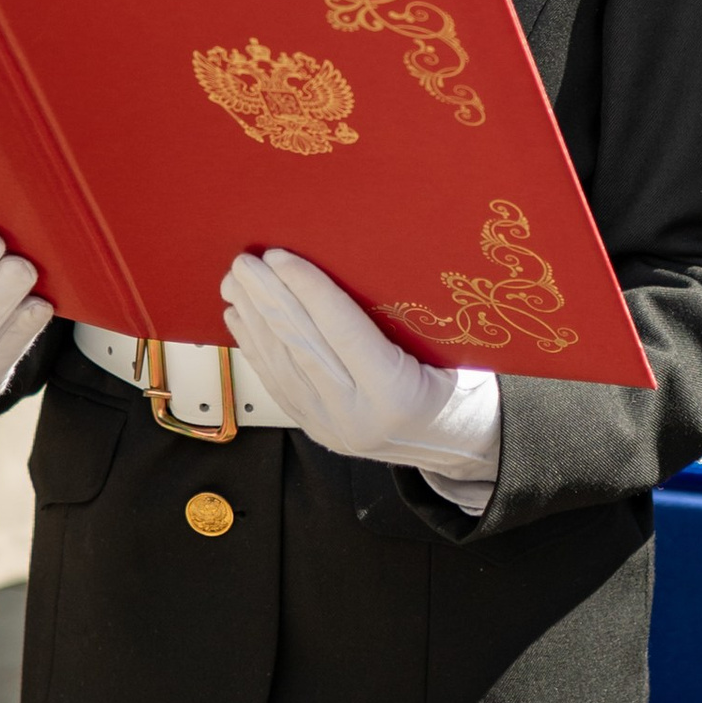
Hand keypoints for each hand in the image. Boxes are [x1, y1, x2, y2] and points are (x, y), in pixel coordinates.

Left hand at [223, 248, 500, 497]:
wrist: (465, 445)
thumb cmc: (467, 389)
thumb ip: (408, 319)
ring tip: (234, 285)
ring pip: (284, 367)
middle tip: (243, 264)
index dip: (309, 290)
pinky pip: (281, 386)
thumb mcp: (456, 350)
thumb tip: (359, 261)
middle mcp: (358, 416)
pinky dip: (258, 350)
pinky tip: (241, 322)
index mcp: (399, 395)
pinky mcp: (320, 431)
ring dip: (254, 321)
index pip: (342, 332)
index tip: (280, 257)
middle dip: (268, 300)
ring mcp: (334, 428)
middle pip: (303, 347)